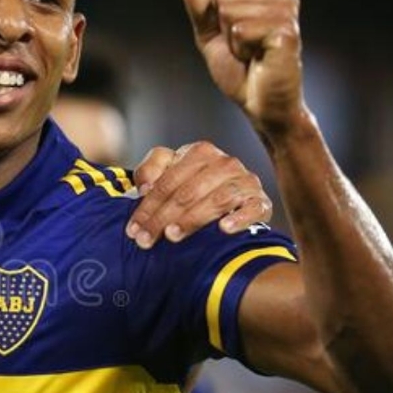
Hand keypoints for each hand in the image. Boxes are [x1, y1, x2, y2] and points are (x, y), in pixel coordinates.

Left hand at [127, 141, 272, 247]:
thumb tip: (144, 187)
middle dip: (162, 218)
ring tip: (173, 235)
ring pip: (216, 200)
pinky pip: (252, 209)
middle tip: (145, 241)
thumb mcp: (168, 171)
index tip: (132, 230)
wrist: (235, 194)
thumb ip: (150, 170)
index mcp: (199, 152)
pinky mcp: (260, 201)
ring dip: (192, 219)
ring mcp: (245, 181)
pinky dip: (239, 218)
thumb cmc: (192, 184)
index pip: (167, 181)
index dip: (147, 207)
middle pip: (187, 193)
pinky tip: (224, 229)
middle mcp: (224, 163)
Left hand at [177, 0, 304, 135]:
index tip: (237, 39)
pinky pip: (241, 31)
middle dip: (226, 32)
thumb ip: (200, 8)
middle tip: (246, 51)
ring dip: (235, 43)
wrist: (259, 104)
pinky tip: (260, 59)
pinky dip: (242, 50)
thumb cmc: (239, 72)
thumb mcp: (212, 36)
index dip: (219, 19)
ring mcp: (287, 13)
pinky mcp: (287, 32)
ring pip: (232, 14)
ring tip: (253, 55)